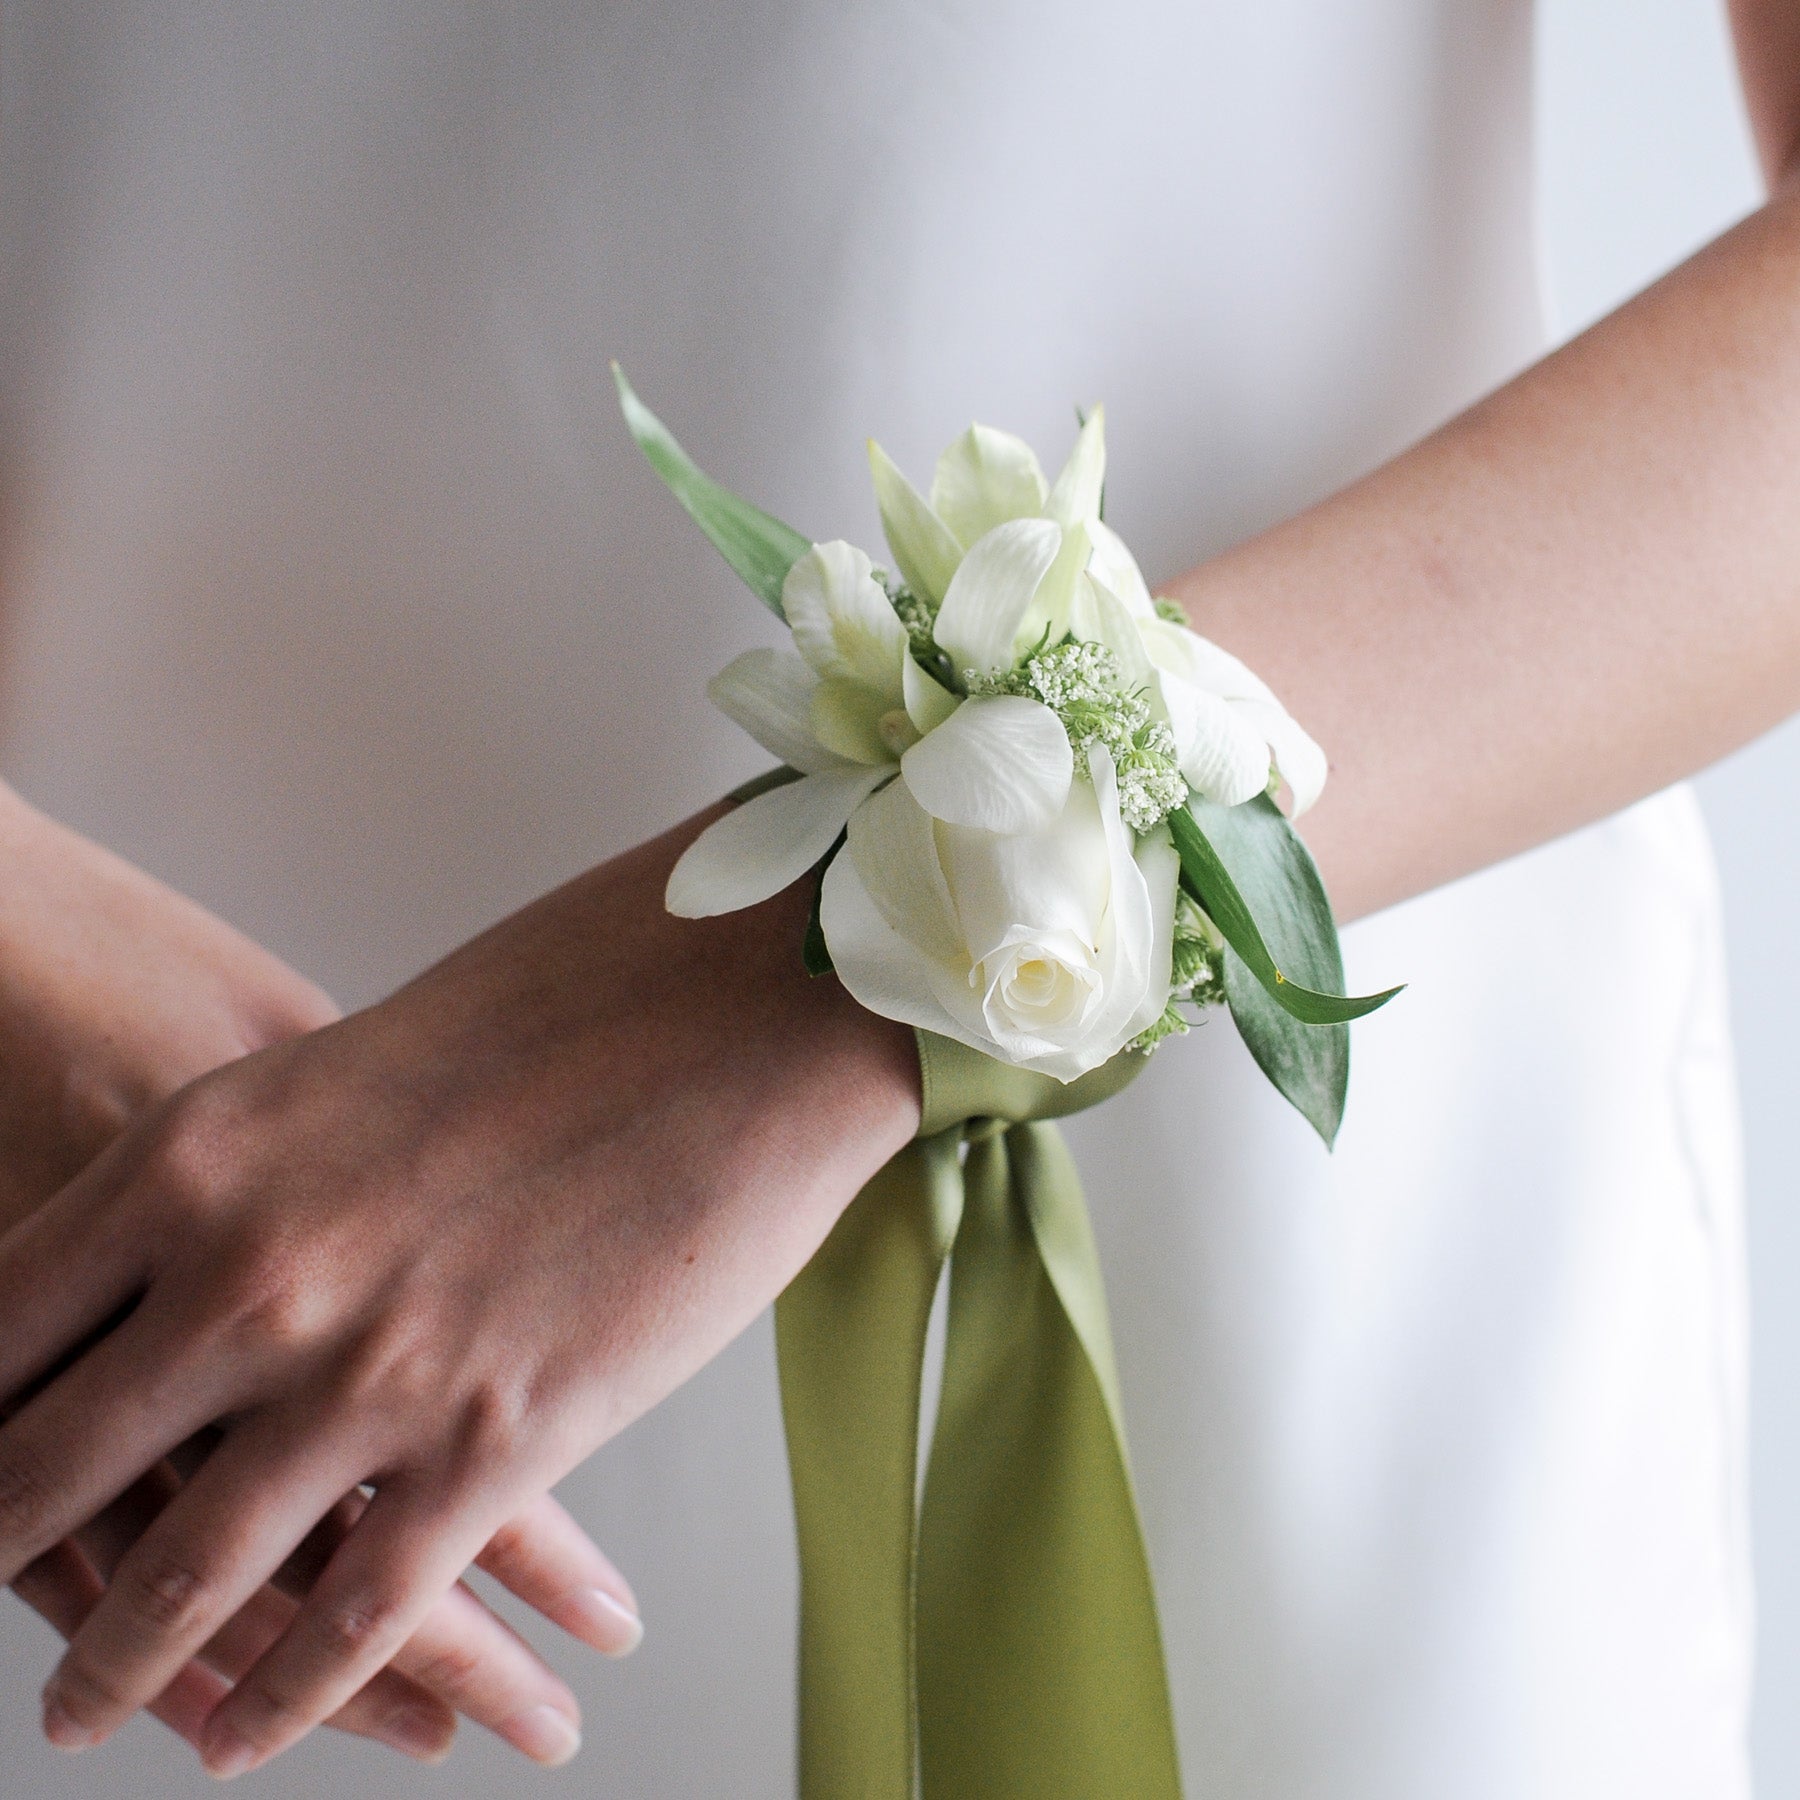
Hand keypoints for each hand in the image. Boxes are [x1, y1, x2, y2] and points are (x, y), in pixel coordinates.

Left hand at [0, 804, 918, 1778]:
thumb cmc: (566, 1008)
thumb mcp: (350, 1066)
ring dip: (115, 1668)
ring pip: (184, 1578)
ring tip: (81, 1717)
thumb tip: (196, 1254)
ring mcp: (367, 1371)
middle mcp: (249, 1276)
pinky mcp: (493, 1443)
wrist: (737, 1013)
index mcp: (197, 1158)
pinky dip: (282, 1698)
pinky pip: (349, 1617)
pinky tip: (244, 1735)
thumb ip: (254, 1170)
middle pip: (51, 1466)